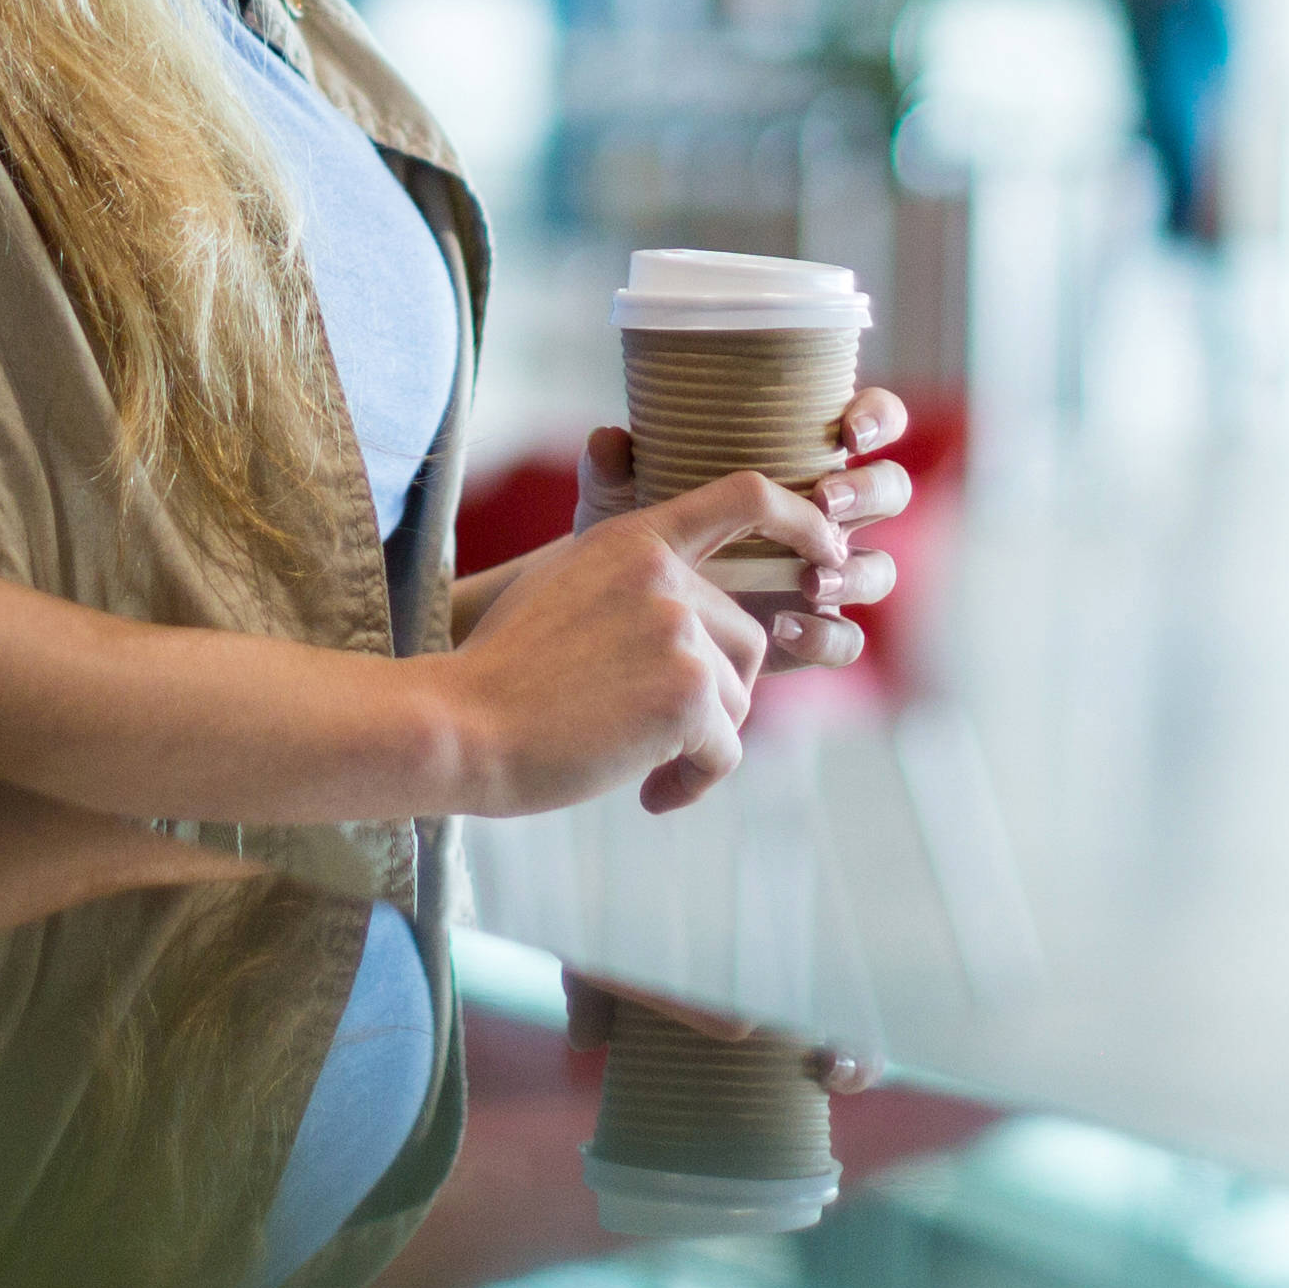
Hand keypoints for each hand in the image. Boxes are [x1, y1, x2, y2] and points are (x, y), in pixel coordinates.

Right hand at [431, 470, 849, 815]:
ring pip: (738, 698)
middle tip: (651, 733)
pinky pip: (726, 751)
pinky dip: (693, 781)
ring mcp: (681, 629)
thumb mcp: (558, 587)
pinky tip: (647, 793)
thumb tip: (694, 619)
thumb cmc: (496, 673)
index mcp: (633, 537)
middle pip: (748, 637)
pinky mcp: (690, 693)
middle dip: (714, 693)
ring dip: (698, 742)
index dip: (804, 521)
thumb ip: (630, 583)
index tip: (831, 555)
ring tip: (636, 761)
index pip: (745, 494)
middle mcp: (666, 573)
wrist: (458, 724)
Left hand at [578, 384, 914, 674]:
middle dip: (869, 491)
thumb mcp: (620, 504)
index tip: (849, 432)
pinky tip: (781, 627)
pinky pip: (847, 639)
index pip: (871, 423)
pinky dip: (824, 634)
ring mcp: (827, 577)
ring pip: (880, 569)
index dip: (877, 418)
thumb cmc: (636, 539)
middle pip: (891, 491)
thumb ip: (611, 471)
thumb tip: (609, 439)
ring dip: (856, 570)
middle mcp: (827, 517)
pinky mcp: (815, 633)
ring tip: (811, 578)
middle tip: (826, 500)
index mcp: (801, 462)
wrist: (623, 620)